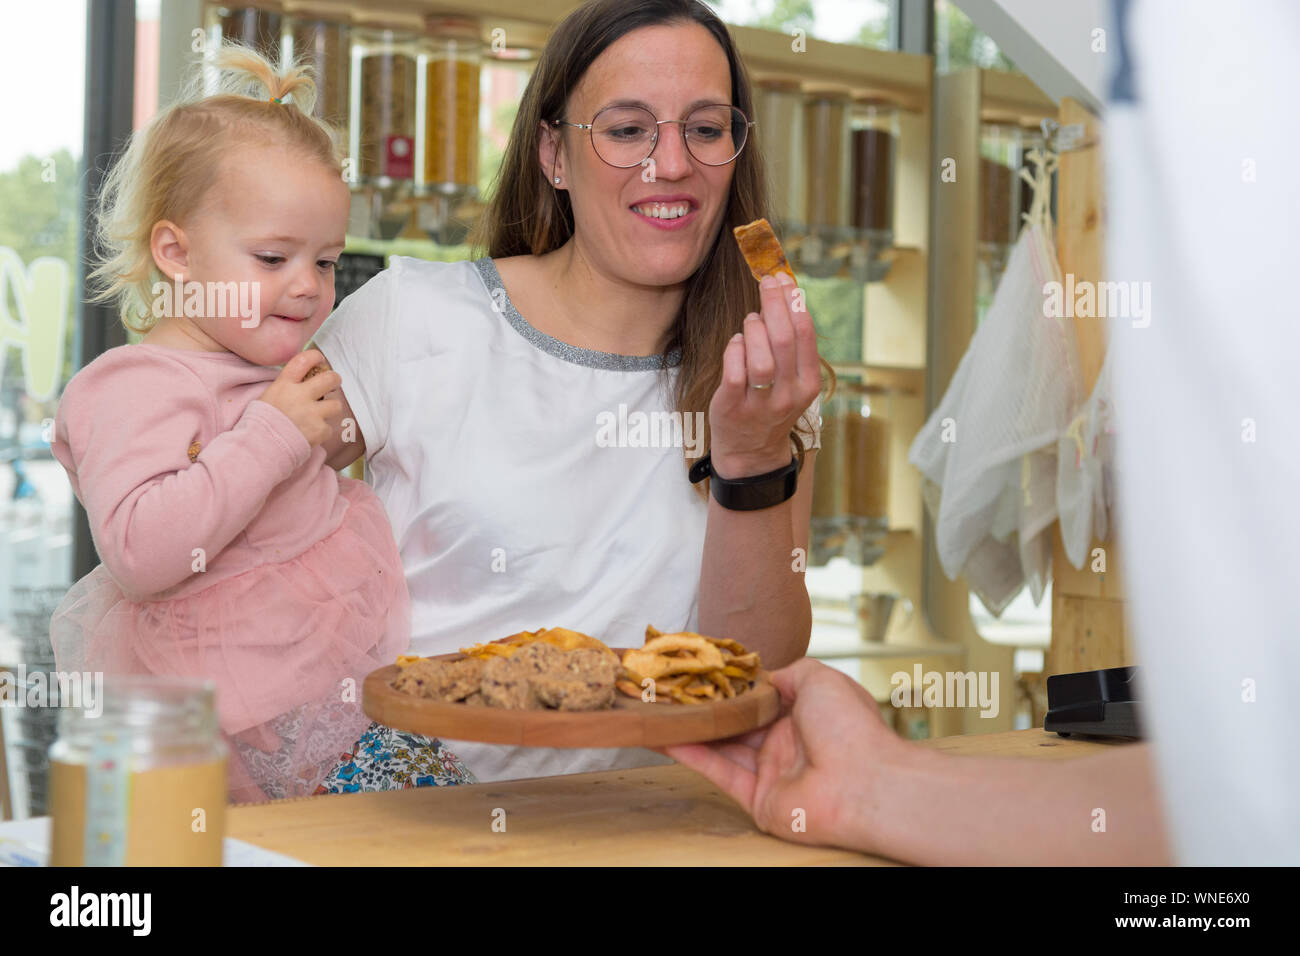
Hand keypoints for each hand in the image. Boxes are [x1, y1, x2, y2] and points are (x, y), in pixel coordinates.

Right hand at [257, 349, 342, 446]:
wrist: (260, 446)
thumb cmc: (260, 422)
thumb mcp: (268, 396)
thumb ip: (286, 388)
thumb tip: (301, 382)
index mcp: (284, 384)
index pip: (304, 360)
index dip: (315, 356)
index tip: (320, 359)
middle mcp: (300, 395)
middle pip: (330, 379)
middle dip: (335, 380)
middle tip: (333, 383)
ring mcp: (312, 412)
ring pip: (336, 404)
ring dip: (330, 409)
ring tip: (320, 415)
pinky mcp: (319, 430)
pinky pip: (329, 428)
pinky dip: (322, 432)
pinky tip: (311, 434)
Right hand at [659, 658, 903, 852]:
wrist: (863, 783)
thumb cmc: (850, 728)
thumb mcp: (821, 679)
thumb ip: (788, 673)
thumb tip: (763, 675)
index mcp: (803, 716)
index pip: (759, 699)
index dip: (731, 686)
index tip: (701, 671)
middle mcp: (784, 744)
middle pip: (736, 723)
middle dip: (706, 707)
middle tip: (670, 689)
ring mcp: (770, 773)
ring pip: (722, 747)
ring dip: (691, 729)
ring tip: (658, 709)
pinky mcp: (757, 799)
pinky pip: (719, 773)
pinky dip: (692, 755)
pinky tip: (666, 737)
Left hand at [708, 272, 820, 477]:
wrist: (751, 452)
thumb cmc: (769, 405)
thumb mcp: (790, 380)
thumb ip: (790, 345)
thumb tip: (784, 297)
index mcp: (808, 384)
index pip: (805, 334)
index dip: (794, 302)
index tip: (784, 281)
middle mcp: (787, 395)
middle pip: (783, 340)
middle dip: (774, 303)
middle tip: (766, 282)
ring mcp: (760, 403)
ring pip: (760, 357)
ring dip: (753, 328)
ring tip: (750, 320)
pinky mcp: (732, 407)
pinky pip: (734, 371)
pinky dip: (734, 349)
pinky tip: (736, 342)